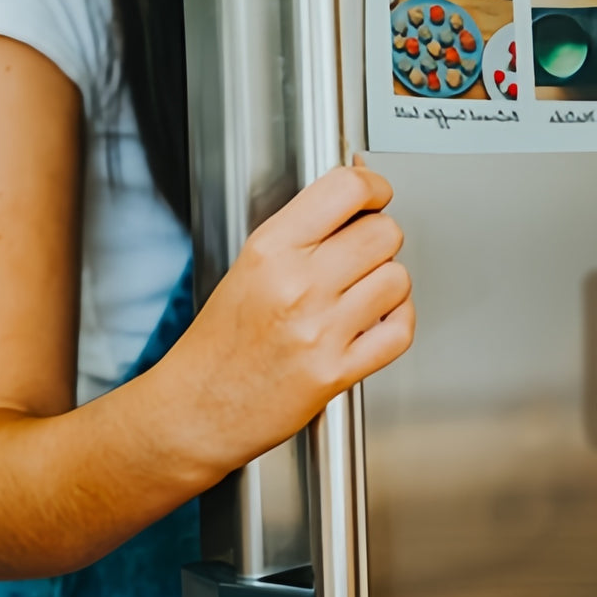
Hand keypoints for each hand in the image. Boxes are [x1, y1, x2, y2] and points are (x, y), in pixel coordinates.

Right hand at [172, 160, 414, 474]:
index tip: (374, 195)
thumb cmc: (220, 342)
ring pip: (397, 278)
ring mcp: (318, 329)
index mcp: (270, 249)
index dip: (373, 187)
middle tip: (363, 254)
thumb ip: (302, 230)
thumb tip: (357, 192)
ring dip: (388, 283)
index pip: (346, 190)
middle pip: (383, 233)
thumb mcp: (249, 266)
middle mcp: (296, 285)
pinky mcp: (336, 372)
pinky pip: (399, 330)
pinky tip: (377, 321)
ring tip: (363, 292)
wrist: (196, 409)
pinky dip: (397, 322)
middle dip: (380, 239)